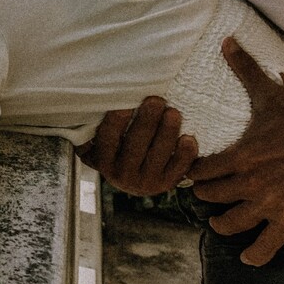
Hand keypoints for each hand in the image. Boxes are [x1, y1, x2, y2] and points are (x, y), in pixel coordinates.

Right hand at [76, 98, 196, 195]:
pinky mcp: (167, 184)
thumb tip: (94, 99)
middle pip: (135, 145)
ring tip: (173, 113)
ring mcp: (146, 182)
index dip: (116, 121)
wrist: (134, 180)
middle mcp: (122, 175)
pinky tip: (189, 138)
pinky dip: (184, 155)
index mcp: (103, 160)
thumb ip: (97, 127)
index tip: (126, 103)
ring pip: (158, 155)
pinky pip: (178, 169)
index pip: (108, 138)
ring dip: (167, 132)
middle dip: (147, 121)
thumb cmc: (118, 148)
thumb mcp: (100, 142)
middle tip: (156, 100)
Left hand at [189, 37, 283, 264]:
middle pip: (208, 198)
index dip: (192, 172)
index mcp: (241, 155)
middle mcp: (250, 183)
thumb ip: (245, 70)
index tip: (191, 172)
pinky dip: (256, 254)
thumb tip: (227, 40)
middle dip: (204, 196)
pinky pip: (267, 247)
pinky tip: (249, 255)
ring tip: (220, 223)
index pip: (199, 171)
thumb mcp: (273, 95)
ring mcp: (270, 205)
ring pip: (230, 224)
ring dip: (222, 225)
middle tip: (204, 194)